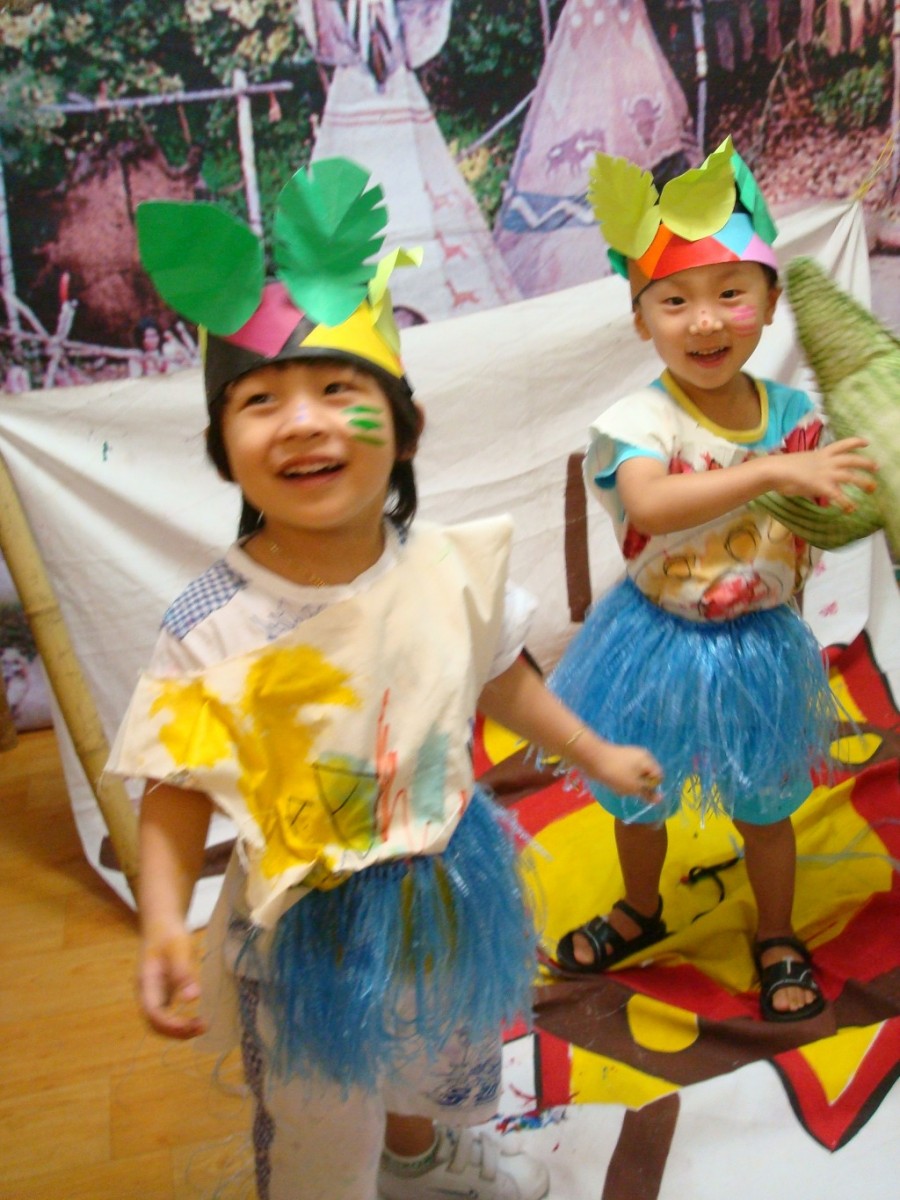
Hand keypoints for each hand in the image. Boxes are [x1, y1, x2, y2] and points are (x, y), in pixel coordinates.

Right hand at [138, 924, 206, 1038]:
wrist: (162, 924)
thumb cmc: (169, 934)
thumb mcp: (179, 948)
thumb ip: (183, 973)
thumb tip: (192, 999)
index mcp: (146, 983)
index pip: (153, 1013)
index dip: (170, 1024)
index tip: (192, 1025)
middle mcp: (147, 993)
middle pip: (155, 1023)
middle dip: (176, 1032)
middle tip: (202, 1028)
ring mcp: (153, 995)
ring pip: (161, 1022)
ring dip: (179, 1030)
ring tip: (202, 1026)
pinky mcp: (163, 994)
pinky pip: (168, 1015)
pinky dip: (180, 1022)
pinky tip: (196, 1020)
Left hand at [591, 743, 663, 800]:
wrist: (592, 758)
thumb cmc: (616, 773)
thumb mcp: (634, 787)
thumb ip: (647, 794)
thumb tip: (660, 799)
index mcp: (648, 760)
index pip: (659, 776)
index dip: (652, 787)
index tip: (641, 792)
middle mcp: (641, 756)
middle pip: (646, 776)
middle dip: (639, 786)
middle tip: (629, 790)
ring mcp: (628, 757)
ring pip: (634, 776)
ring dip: (628, 785)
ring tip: (618, 787)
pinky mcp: (617, 759)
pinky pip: (624, 773)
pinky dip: (620, 780)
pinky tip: (612, 782)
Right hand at [775, 437, 877, 511]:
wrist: (774, 470)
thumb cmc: (782, 468)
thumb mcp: (802, 463)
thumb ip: (812, 468)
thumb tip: (811, 478)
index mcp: (821, 453)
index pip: (842, 444)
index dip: (856, 442)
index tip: (866, 442)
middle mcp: (827, 461)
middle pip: (852, 459)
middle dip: (866, 463)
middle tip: (876, 467)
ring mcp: (825, 473)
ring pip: (851, 476)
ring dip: (864, 482)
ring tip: (872, 488)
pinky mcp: (822, 486)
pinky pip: (838, 496)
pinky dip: (846, 503)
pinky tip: (851, 509)